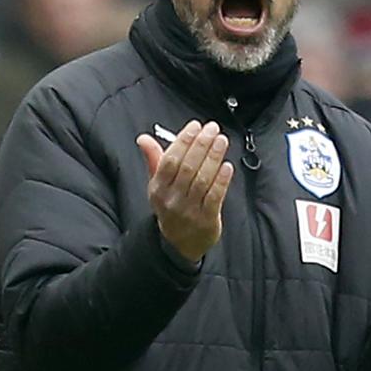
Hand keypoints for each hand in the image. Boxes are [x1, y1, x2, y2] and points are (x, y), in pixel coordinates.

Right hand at [136, 120, 233, 262]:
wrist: (178, 243)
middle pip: (188, 167)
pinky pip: (214, 196)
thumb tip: (144, 138)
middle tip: (212, 129)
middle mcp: (172, 199)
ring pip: (202, 180)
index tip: (195, 126)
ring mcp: (189, 210)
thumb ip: (154, 160)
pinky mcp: (206, 219)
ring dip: (213, 157)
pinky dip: (221, 180)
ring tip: (222, 140)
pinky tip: (227, 165)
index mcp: (158, 188)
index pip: (170, 160)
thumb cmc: (170, 206)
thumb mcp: (158, 185)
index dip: (183, 141)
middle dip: (201, 144)